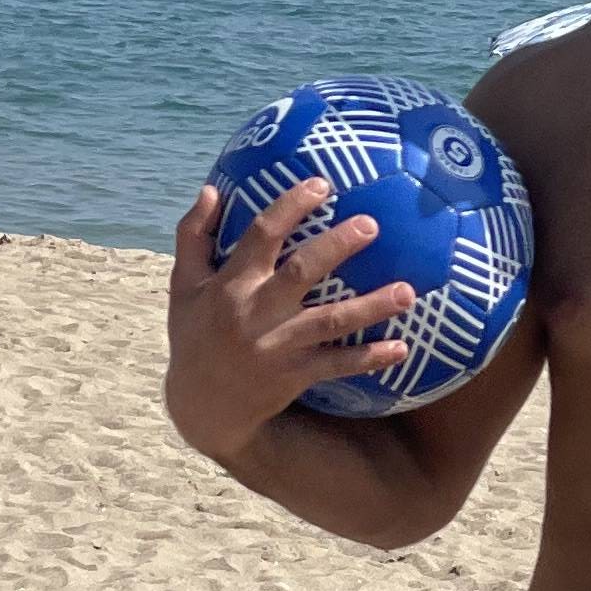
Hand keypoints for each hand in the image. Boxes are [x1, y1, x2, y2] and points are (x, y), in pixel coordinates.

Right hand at [164, 178, 413, 465]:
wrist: (202, 406)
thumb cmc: (195, 336)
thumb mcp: (183, 286)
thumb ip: (193, 236)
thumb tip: (210, 191)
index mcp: (231, 284)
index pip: (261, 235)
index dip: (291, 207)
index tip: (322, 185)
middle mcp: (255, 312)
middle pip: (301, 272)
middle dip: (337, 246)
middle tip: (371, 224)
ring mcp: (277, 346)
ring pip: (329, 321)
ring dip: (370, 306)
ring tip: (407, 291)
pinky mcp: (294, 375)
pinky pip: (337, 365)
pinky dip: (369, 358)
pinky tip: (402, 348)